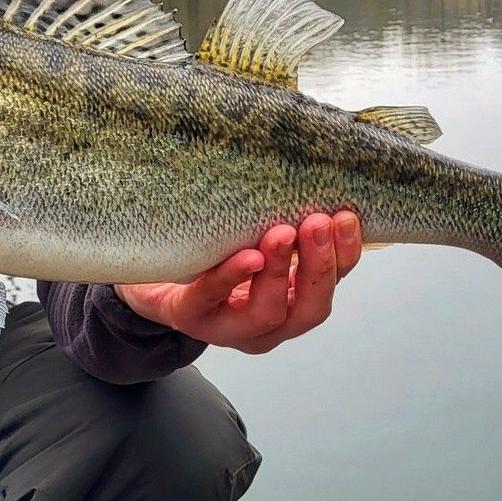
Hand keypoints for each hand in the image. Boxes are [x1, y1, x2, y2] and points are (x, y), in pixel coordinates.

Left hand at [115, 211, 362, 353]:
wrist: (154, 280)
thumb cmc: (215, 258)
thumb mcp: (256, 239)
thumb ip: (286, 222)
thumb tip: (319, 171)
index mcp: (292, 305)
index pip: (331, 284)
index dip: (346, 255)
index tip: (347, 217)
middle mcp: (269, 326)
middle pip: (309, 309)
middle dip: (318, 266)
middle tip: (317, 222)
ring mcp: (230, 329)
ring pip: (267, 313)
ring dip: (279, 271)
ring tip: (282, 233)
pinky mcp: (190, 318)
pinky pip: (212, 298)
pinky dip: (231, 277)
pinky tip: (246, 257)